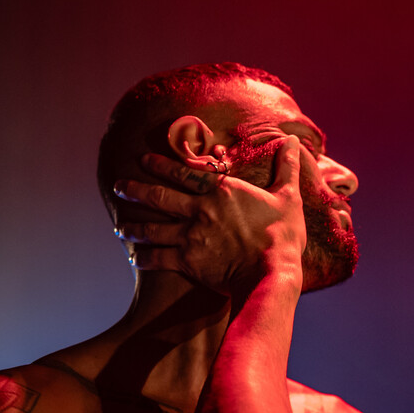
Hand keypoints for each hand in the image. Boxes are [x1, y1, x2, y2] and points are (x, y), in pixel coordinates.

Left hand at [113, 136, 306, 294]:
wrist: (273, 272)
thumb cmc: (283, 235)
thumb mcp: (288, 196)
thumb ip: (287, 167)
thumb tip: (295, 141)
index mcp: (221, 191)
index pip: (184, 172)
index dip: (160, 164)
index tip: (142, 160)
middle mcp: (200, 210)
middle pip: (158, 197)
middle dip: (134, 190)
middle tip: (118, 187)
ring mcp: (191, 236)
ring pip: (152, 229)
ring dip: (133, 227)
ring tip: (119, 227)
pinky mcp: (188, 262)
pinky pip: (158, 259)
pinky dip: (144, 258)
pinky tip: (134, 259)